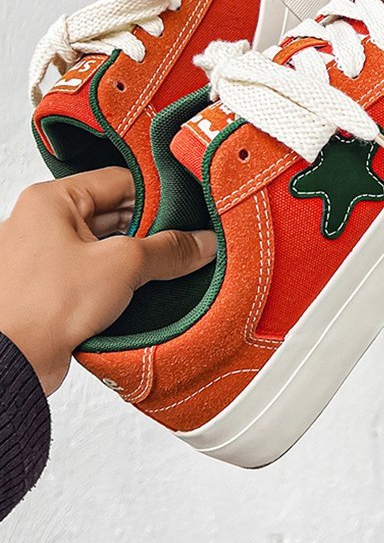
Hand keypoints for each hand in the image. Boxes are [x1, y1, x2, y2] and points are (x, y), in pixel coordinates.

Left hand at [0, 167, 215, 395]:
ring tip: (173, 265)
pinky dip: (121, 279)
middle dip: (151, 229)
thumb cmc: (42, 307)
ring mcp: (47, 257)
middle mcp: (44, 222)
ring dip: (138, 258)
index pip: (118, 181)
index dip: (159, 194)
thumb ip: (169, 249)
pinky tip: (148, 288)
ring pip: (107, 245)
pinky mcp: (52, 289)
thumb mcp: (122, 265)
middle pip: (114, 212)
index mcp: (52, 199)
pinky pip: (97, 272)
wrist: (8, 364)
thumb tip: (202, 243)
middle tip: (186, 240)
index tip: (189, 210)